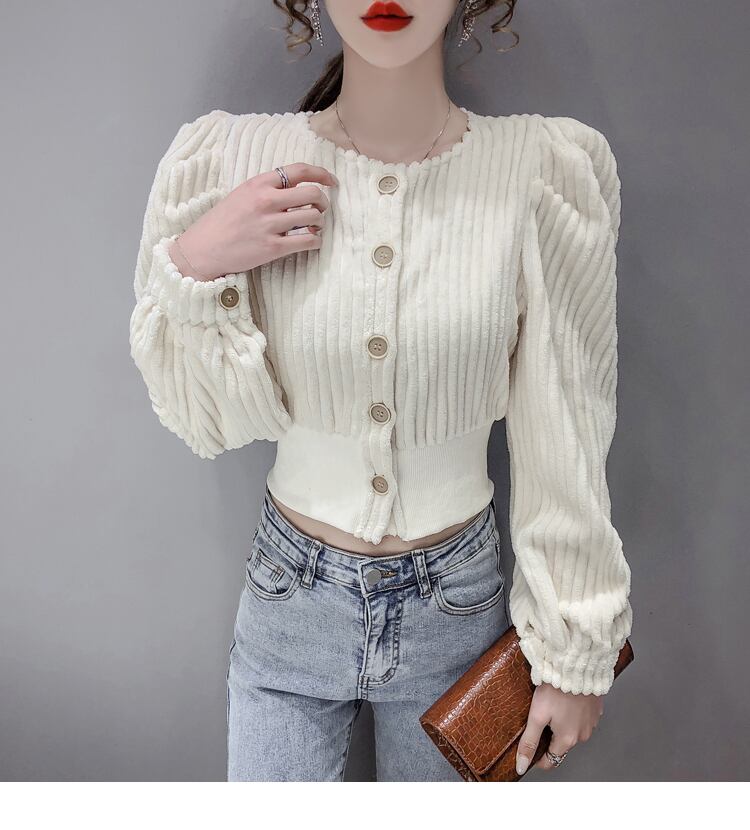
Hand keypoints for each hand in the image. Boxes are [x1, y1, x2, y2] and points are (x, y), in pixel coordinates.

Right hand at [173, 162, 338, 280]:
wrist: (202, 249)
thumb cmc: (222, 222)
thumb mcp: (242, 195)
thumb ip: (267, 189)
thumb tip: (297, 188)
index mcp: (259, 183)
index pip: (299, 170)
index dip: (322, 174)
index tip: (332, 181)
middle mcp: (266, 200)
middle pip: (312, 194)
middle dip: (323, 202)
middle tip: (320, 210)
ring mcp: (270, 224)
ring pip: (314, 217)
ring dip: (320, 223)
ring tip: (313, 227)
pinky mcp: (273, 247)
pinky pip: (308, 240)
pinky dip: (316, 241)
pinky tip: (311, 241)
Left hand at [515, 682, 603, 775]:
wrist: (576, 668)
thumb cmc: (556, 689)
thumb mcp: (537, 716)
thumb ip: (529, 742)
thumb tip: (522, 766)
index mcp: (567, 739)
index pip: (551, 761)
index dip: (539, 759)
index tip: (530, 752)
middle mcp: (582, 735)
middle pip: (562, 746)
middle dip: (550, 738)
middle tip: (539, 721)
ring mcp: (591, 723)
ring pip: (573, 732)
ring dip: (563, 726)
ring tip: (553, 708)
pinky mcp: (596, 710)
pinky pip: (582, 719)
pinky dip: (573, 715)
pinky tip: (565, 703)